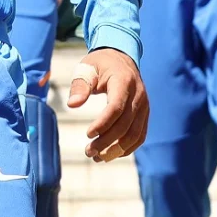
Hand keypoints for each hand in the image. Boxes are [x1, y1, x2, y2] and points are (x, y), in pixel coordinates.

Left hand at [67, 48, 147, 162]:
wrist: (121, 58)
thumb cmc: (100, 64)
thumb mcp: (87, 68)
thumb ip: (80, 85)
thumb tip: (72, 105)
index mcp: (124, 81)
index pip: (116, 107)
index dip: (103, 124)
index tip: (87, 134)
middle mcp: (138, 95)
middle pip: (125, 125)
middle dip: (106, 141)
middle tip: (88, 152)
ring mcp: (144, 106)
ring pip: (135, 134)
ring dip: (117, 150)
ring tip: (97, 158)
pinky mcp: (145, 114)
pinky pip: (140, 136)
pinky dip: (127, 148)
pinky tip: (111, 154)